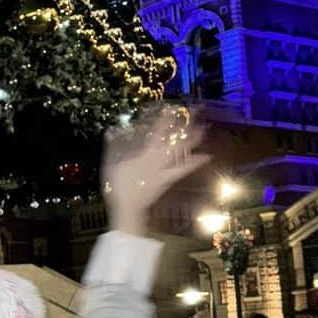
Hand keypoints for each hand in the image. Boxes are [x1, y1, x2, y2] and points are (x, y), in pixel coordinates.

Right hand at [102, 105, 209, 237]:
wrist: (128, 208)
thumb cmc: (118, 187)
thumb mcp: (111, 164)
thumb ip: (114, 147)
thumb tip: (113, 130)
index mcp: (145, 154)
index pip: (157, 133)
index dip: (165, 120)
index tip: (171, 108)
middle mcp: (158, 160)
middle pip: (175, 141)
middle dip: (185, 126)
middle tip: (196, 112)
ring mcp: (165, 170)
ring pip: (181, 153)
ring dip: (193, 141)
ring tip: (204, 130)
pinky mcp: (168, 179)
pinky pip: (183, 168)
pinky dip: (194, 162)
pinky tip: (205, 156)